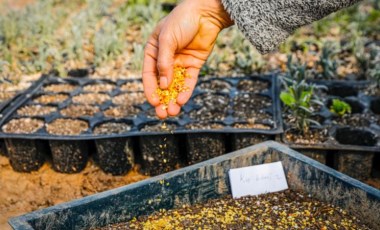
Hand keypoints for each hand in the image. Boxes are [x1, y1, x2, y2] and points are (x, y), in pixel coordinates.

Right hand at [142, 0, 232, 118]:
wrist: (205, 13)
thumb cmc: (181, 21)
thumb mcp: (167, 39)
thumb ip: (164, 62)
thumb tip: (163, 85)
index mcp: (153, 52)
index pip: (149, 74)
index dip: (150, 90)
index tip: (153, 103)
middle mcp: (166, 60)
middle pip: (162, 84)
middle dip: (162, 99)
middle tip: (162, 114)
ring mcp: (180, 63)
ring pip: (175, 85)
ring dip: (173, 99)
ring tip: (172, 112)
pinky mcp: (193, 65)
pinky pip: (188, 81)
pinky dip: (186, 91)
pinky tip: (182, 100)